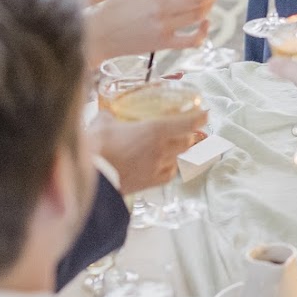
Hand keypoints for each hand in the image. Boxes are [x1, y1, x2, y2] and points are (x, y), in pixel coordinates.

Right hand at [86, 0, 219, 61]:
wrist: (100, 34)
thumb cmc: (115, 6)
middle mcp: (160, 8)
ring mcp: (163, 27)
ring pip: (197, 16)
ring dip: (209, 7)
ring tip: (212, 0)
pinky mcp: (163, 43)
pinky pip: (191, 40)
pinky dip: (203, 33)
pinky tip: (206, 24)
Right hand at [90, 107, 206, 194]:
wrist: (91, 179)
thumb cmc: (96, 148)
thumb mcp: (102, 123)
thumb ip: (109, 116)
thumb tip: (108, 115)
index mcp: (154, 130)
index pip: (186, 123)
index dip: (199, 117)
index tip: (205, 114)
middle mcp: (161, 149)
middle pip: (186, 141)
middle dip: (188, 134)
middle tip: (184, 129)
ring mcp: (158, 167)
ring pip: (179, 158)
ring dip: (178, 151)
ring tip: (170, 147)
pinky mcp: (150, 183)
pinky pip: (169, 174)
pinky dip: (169, 168)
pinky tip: (162, 165)